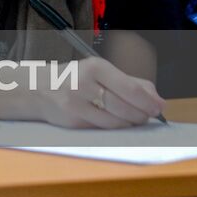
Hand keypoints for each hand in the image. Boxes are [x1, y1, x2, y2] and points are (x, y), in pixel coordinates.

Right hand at [32, 56, 164, 129]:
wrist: (38, 89)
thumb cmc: (74, 79)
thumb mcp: (99, 72)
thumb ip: (130, 82)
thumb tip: (157, 99)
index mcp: (95, 67)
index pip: (129, 87)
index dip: (147, 101)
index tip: (158, 107)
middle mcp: (84, 84)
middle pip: (124, 107)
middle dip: (141, 115)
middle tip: (148, 115)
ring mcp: (76, 104)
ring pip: (115, 121)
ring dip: (129, 123)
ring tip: (133, 119)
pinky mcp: (73, 121)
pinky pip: (103, 129)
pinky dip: (114, 128)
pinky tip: (116, 122)